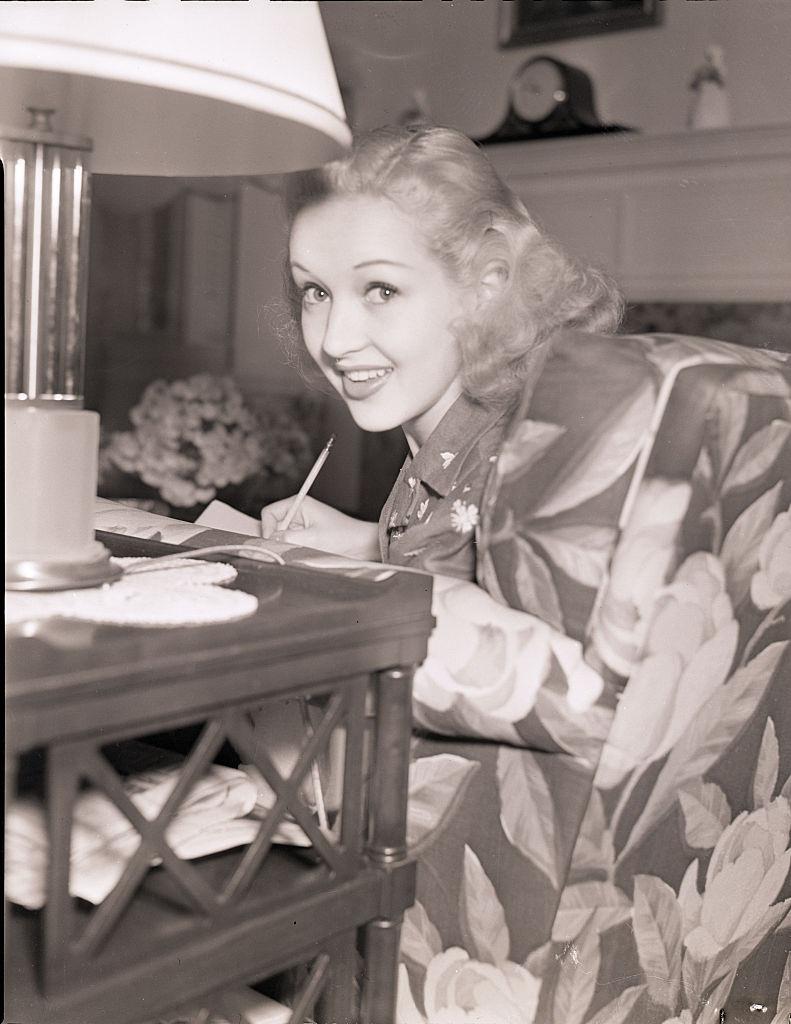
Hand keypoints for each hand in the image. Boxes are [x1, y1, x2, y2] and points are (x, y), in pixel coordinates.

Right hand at [260, 495, 379, 559]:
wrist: (362, 545)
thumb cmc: (344, 536)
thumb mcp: (312, 538)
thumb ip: (287, 539)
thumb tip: (269, 542)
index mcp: (299, 504)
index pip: (269, 513)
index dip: (267, 528)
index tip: (273, 543)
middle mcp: (298, 512)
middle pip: (273, 526)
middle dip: (278, 539)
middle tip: (287, 550)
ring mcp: (302, 525)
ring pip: (281, 537)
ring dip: (287, 546)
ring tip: (302, 551)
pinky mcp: (306, 536)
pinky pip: (290, 544)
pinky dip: (293, 550)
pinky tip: (305, 554)